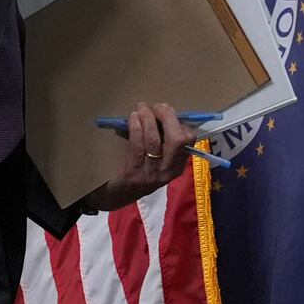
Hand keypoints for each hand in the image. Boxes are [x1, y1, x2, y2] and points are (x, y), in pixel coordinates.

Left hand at [82, 102, 197, 213]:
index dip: (179, 122)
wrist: (115, 195)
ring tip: (141, 108)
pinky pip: (137, 145)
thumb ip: (162, 140)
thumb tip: (162, 112)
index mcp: (176, 166)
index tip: (166, 112)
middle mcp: (167, 171)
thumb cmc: (137, 171)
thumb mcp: (156, 159)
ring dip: (148, 119)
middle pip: (177, 140)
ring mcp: (151, 174)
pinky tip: (133, 118)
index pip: (189, 141)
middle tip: (157, 107)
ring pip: (155, 140)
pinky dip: (136, 127)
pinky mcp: (133, 174)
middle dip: (168, 117)